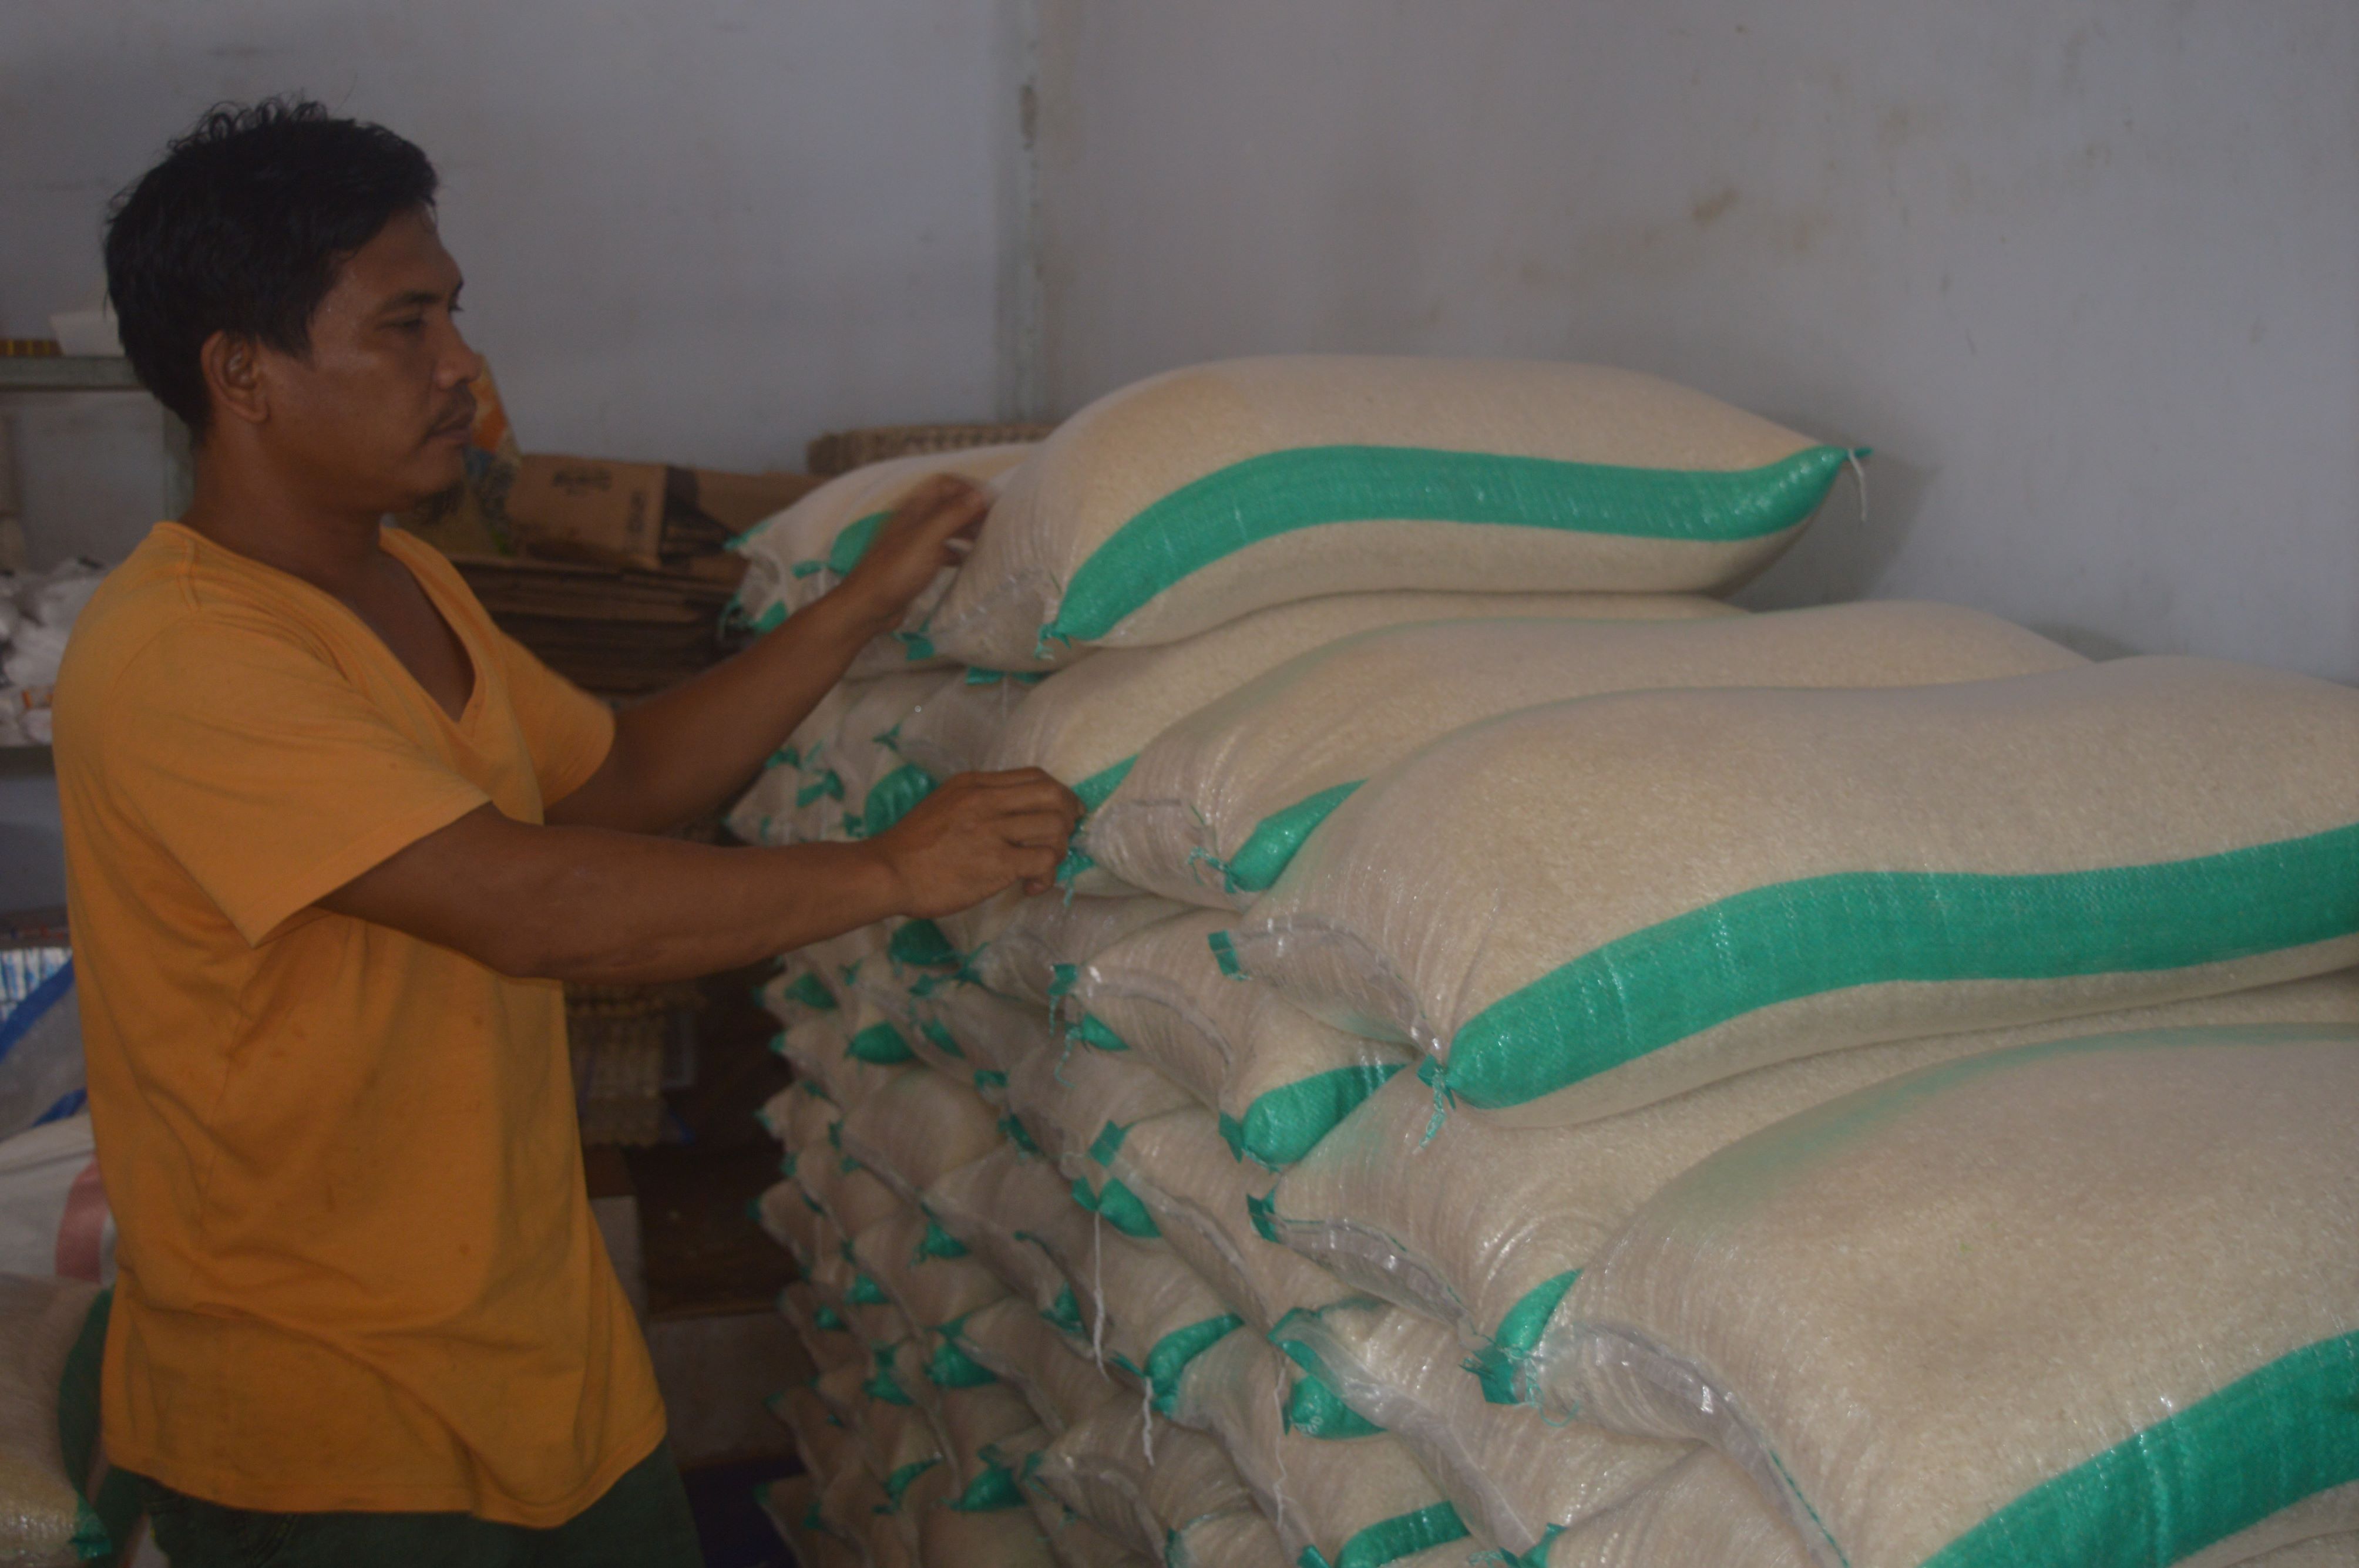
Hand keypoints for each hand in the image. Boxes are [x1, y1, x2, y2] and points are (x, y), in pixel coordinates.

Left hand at [831, 474, 989, 634]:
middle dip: (970, 509)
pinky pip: (940, 549)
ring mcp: (912, 541)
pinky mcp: (914, 562)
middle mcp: (912, 520)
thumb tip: (978, 496)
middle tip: (993, 522)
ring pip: (944, 526)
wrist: (868, 607)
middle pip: (946, 504)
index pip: (944, 483)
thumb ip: (952, 515)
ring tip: (985, 539)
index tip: (990, 502)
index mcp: (912, 508)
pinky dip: (956, 551)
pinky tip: (966, 561)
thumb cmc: (894, 572)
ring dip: (965, 529)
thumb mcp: (927, 539)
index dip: (967, 487)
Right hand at [869, 769, 1081, 917]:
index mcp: (975, 784)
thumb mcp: (945, 803)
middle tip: (1061, 841)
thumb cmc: (912, 846)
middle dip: (1068, 818)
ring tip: (1041, 868)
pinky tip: (1030, 886)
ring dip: (1058, 851)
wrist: (886, 872)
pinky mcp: (996, 863)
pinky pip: (1044, 861)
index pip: (1036, 777)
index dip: (1060, 795)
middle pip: (1054, 795)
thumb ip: (979, 802)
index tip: (1064, 813)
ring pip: (1055, 827)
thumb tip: (1015, 813)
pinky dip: (1048, 876)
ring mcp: (992, 830)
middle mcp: (986, 800)